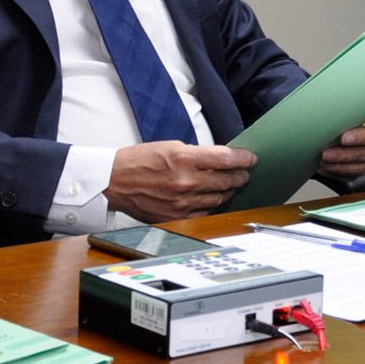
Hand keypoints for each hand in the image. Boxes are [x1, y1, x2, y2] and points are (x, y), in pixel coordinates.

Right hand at [107, 142, 255, 221]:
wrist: (113, 182)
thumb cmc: (139, 161)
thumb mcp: (170, 147)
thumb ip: (197, 154)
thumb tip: (221, 159)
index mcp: (184, 158)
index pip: (226, 159)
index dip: (243, 159)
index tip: (250, 159)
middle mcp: (185, 181)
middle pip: (227, 180)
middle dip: (239, 176)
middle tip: (244, 173)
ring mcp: (182, 201)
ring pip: (218, 198)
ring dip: (228, 191)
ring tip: (230, 186)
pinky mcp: (176, 216)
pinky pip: (204, 213)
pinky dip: (211, 206)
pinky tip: (212, 199)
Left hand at [318, 98, 364, 177]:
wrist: (321, 141)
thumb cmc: (328, 121)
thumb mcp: (333, 110)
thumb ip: (336, 106)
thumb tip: (325, 101)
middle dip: (359, 137)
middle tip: (343, 138)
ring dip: (344, 156)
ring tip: (326, 155)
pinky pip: (357, 168)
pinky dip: (341, 167)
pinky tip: (328, 164)